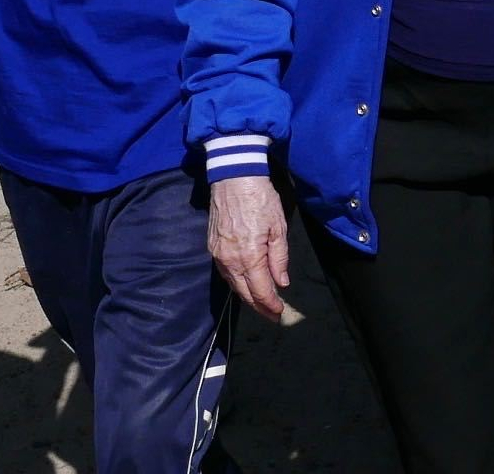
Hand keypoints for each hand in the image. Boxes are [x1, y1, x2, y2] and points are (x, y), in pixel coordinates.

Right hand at [208, 175, 289, 321]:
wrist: (234, 178)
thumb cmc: (260, 199)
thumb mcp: (278, 228)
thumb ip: (279, 258)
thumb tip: (281, 283)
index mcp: (250, 256)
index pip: (260, 291)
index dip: (270, 305)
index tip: (279, 313)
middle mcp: (230, 260)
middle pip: (244, 293)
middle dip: (259, 307)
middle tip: (272, 315)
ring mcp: (218, 254)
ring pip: (233, 285)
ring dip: (247, 297)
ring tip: (260, 304)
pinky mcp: (212, 247)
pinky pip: (225, 273)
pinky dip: (236, 283)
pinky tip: (245, 284)